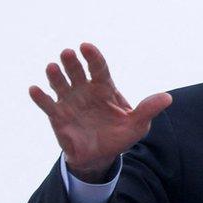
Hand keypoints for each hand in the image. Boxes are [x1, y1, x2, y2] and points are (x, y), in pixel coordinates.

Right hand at [29, 43, 171, 181]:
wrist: (101, 156)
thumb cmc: (119, 136)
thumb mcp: (137, 125)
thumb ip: (148, 110)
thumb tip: (167, 98)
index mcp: (104, 88)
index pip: (98, 68)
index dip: (93, 57)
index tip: (86, 47)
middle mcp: (84, 90)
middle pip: (77, 72)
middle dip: (72, 62)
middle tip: (68, 53)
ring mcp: (70, 102)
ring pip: (60, 84)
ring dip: (55, 76)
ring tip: (52, 67)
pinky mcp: (57, 116)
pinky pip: (47, 105)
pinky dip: (40, 97)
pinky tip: (34, 89)